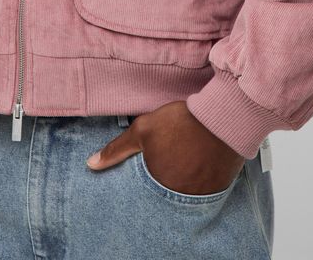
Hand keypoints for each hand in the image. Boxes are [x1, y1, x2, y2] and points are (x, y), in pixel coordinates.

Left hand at [86, 100, 244, 195]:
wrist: (221, 117)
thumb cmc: (181, 122)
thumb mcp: (143, 129)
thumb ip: (117, 149)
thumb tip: (91, 164)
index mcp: (160, 185)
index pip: (147, 194)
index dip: (150, 179)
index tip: (154, 168)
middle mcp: (182, 196)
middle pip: (168, 195)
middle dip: (166, 182)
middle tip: (171, 165)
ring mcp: (203, 194)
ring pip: (187, 194)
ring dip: (184, 182)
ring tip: (185, 162)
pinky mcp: (220, 186)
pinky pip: (207, 190)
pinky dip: (201, 180)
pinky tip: (200, 163)